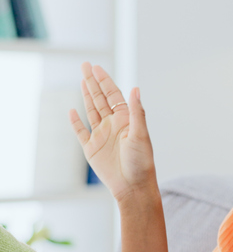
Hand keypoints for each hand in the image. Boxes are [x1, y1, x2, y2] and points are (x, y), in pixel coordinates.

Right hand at [69, 62, 156, 202]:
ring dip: (86, 95)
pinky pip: (81, 132)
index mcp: (126, 120)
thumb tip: (135, 88)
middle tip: (85, 65)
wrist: (133, 186)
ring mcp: (102, 136)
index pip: (114, 95)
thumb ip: (136, 111)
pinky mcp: (92, 149)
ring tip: (82, 80)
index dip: (105, 81)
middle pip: (101, 99)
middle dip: (93, 82)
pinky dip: (75, 121)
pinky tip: (72, 110)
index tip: (96, 67)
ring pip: (91, 111)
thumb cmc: (141, 161)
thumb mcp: (140, 134)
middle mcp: (114, 125)